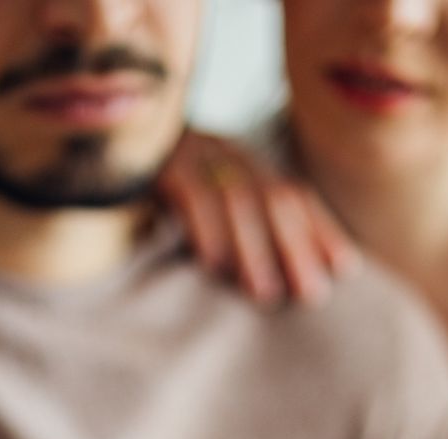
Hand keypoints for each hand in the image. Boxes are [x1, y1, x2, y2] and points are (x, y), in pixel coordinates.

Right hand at [157, 130, 355, 306]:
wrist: (101, 134)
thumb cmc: (159, 183)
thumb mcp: (206, 192)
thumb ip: (239, 219)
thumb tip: (278, 275)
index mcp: (244, 159)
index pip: (295, 194)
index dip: (322, 230)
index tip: (346, 270)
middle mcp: (225, 151)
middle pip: (274, 197)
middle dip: (297, 247)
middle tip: (311, 295)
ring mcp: (191, 153)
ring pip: (236, 200)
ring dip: (254, 250)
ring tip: (265, 294)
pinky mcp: (157, 163)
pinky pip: (189, 195)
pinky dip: (206, 231)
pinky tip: (215, 266)